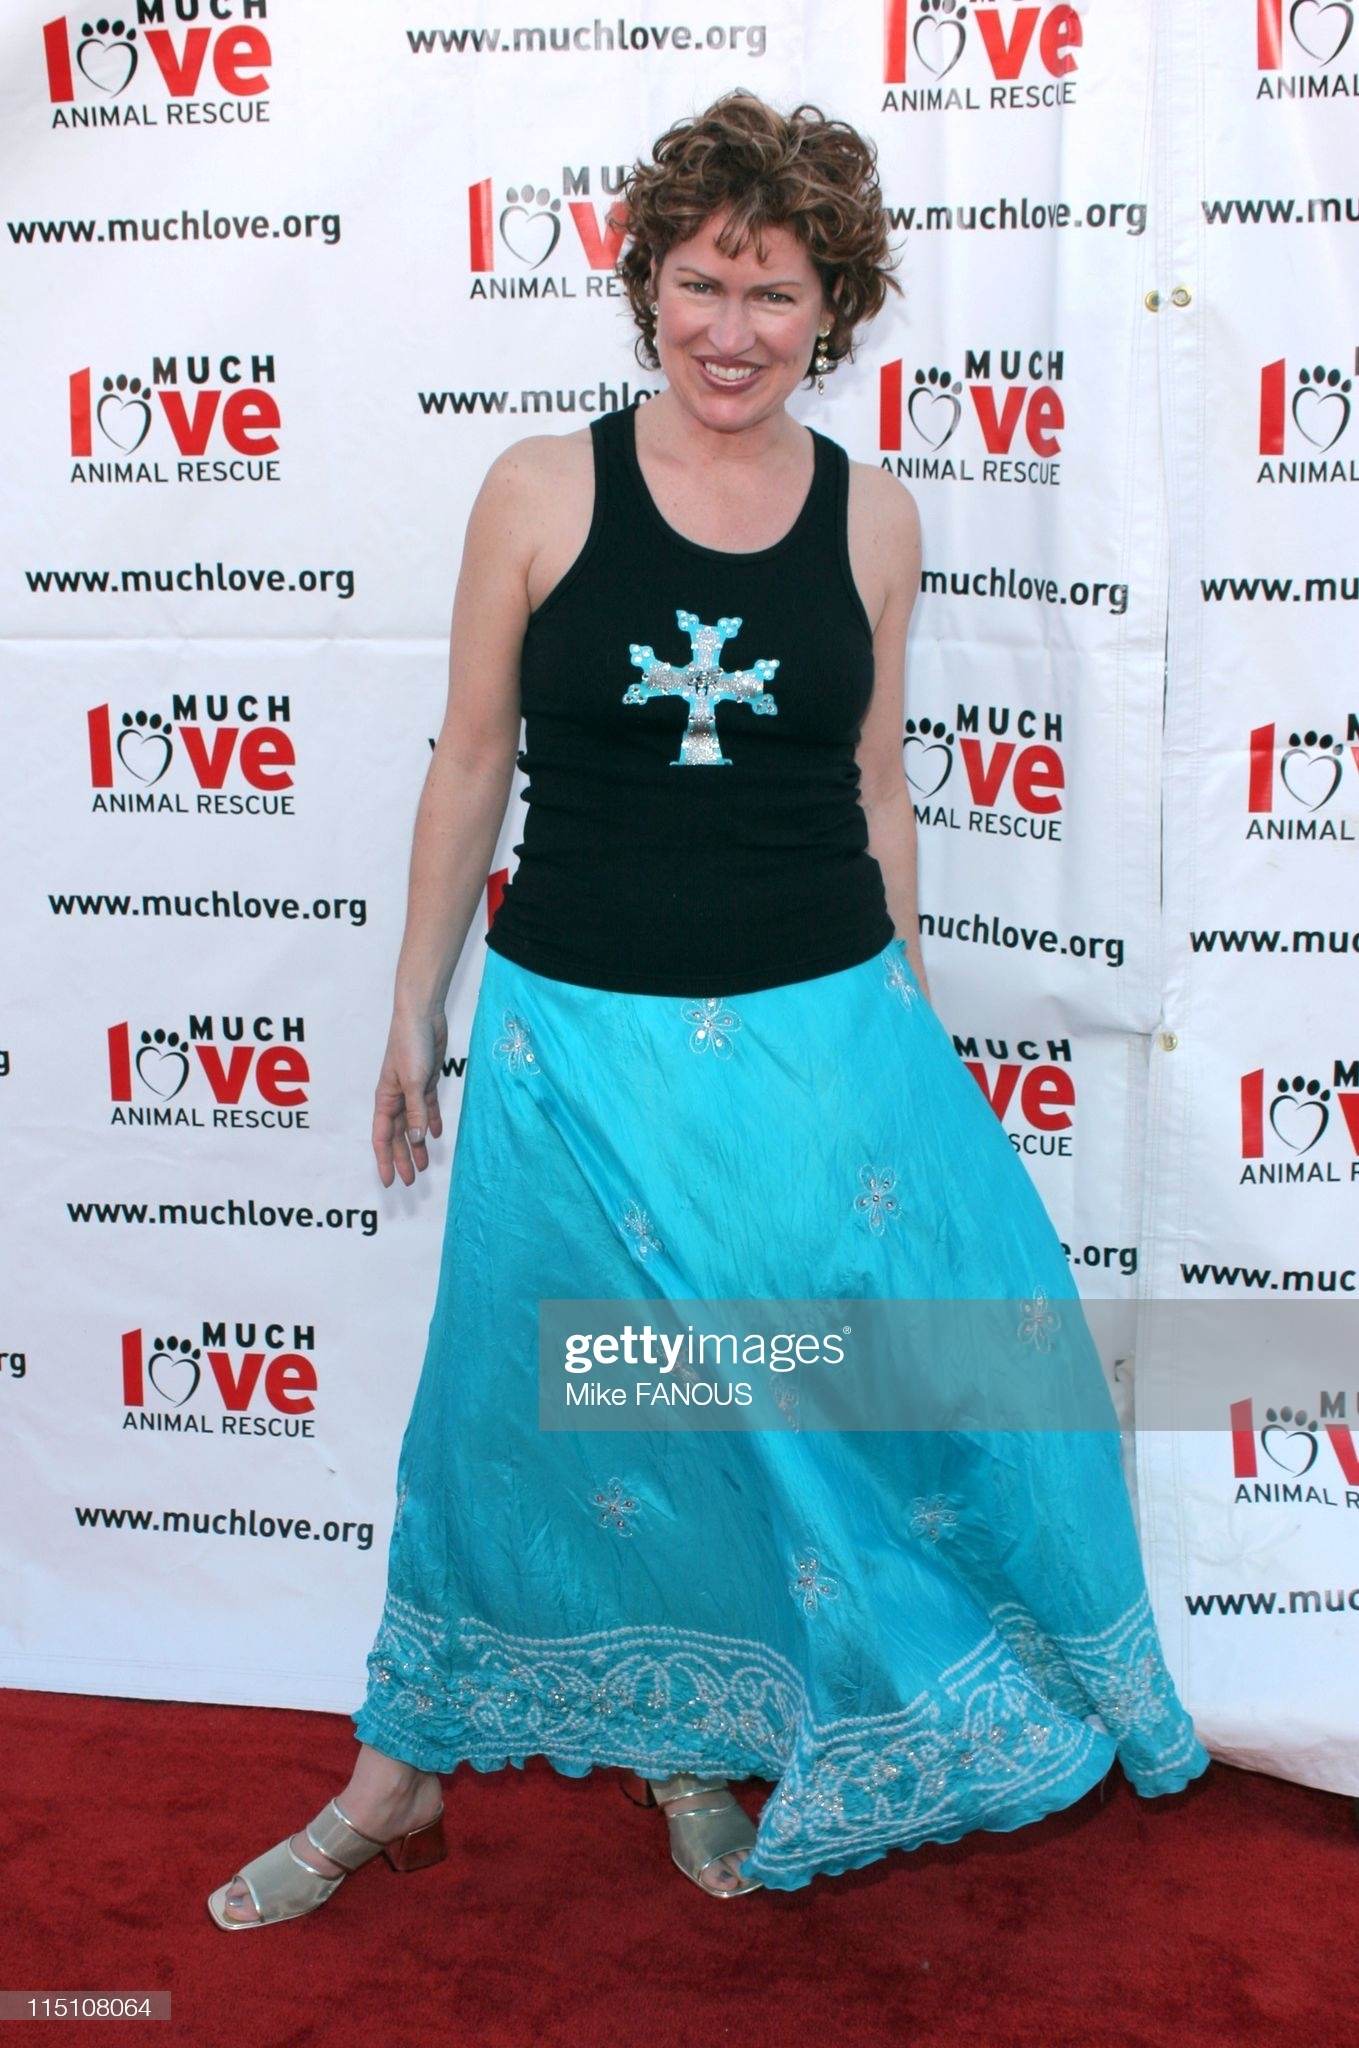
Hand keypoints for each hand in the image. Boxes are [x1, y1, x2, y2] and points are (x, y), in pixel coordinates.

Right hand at [372, 1009, 447, 1187]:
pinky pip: (427, 1108)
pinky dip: (430, 1122)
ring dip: (417, 1145)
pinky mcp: (426, 1081)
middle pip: (398, 1136)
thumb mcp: (414, 1082)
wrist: (422, 1016)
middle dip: (402, 1159)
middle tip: (411, 1182)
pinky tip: (436, 1136)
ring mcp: (411, 1090)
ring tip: (425, 1165)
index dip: (384, 1161)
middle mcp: (395, 1098)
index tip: (389, 1182)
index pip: (382, 1138)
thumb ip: (415, 1112)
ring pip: (413, 1125)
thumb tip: (416, 1140)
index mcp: (385, 1099)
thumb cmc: (410, 1045)